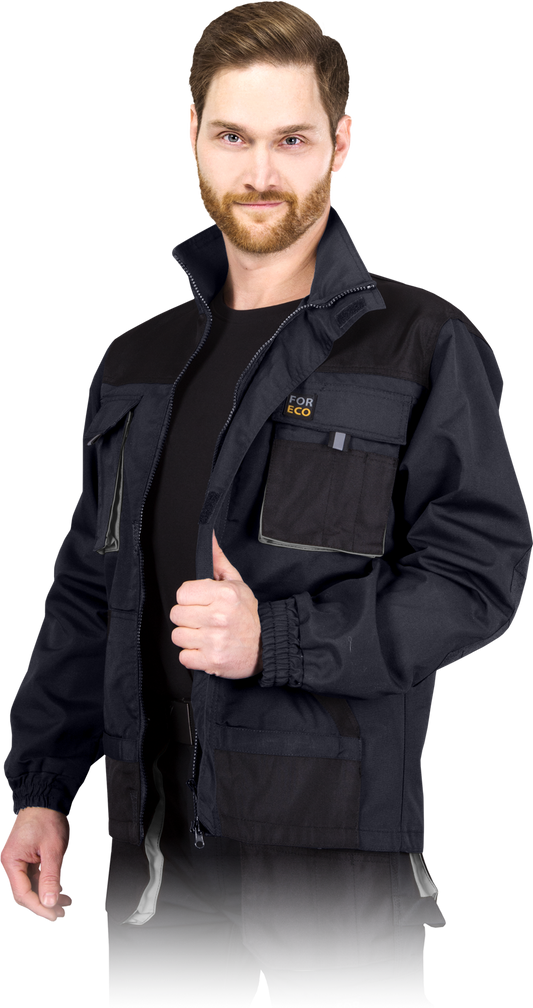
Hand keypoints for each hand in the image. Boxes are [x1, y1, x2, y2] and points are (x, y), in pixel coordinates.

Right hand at [0, 806, 74, 923]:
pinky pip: (36, 878)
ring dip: (47, 897)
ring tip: (66, 904)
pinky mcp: (28, 858)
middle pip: (24, 895)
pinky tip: (63, 892)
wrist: (47, 796)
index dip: (38, 908)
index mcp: (11, 862)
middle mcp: (11, 863)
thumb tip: (50, 902)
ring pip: (31, 888)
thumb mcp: (53, 849)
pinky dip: (49, 886)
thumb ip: (51, 877)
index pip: (22, 894)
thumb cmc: (47, 818)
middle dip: (43, 906)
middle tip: (61, 913)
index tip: (54, 916)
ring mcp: (19, 861)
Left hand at [169, 532, 262, 678]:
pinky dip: (193, 656)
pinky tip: (206, 649)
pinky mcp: (211, 662)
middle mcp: (218, 617)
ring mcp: (215, 641)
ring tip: (205, 635)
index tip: (200, 603)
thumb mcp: (237, 584)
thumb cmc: (249, 615)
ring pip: (178, 636)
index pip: (182, 593)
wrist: (268, 645)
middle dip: (187, 617)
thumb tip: (209, 537)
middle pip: (176, 615)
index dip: (189, 599)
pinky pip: (184, 657)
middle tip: (203, 619)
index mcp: (224, 594)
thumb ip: (218, 562)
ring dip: (189, 637)